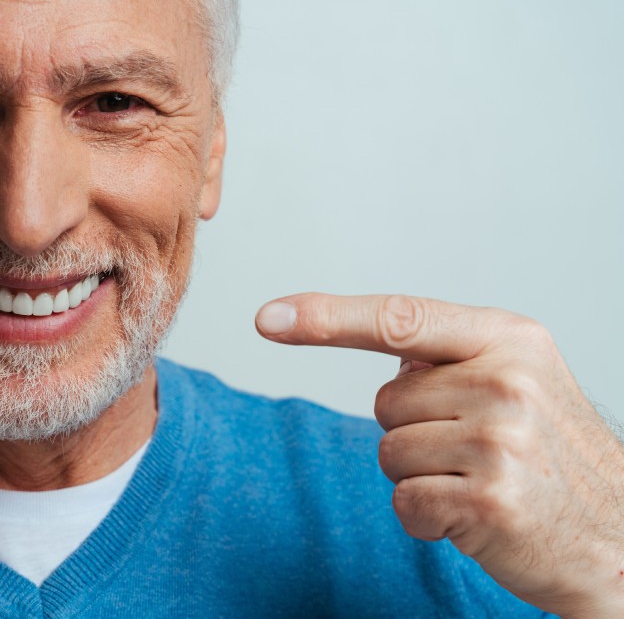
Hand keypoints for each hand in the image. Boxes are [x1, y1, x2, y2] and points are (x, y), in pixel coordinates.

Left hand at [256, 294, 623, 617]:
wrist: (621, 539)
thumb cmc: (553, 458)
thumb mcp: (519, 380)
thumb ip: (449, 358)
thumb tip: (379, 354)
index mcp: (510, 339)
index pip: (398, 319)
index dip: (327, 318)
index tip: (268, 318)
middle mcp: (507, 381)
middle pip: (385, 402)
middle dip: (413, 433)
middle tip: (475, 453)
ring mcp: (501, 441)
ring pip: (389, 453)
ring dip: (421, 478)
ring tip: (481, 482)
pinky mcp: (489, 499)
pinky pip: (404, 502)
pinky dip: (427, 519)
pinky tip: (474, 518)